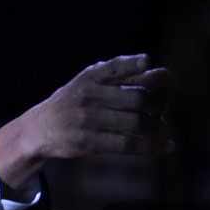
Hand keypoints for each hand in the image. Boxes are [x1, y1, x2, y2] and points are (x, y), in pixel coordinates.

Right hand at [0, 55, 172, 190]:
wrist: (41, 127)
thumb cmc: (77, 101)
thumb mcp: (94, 83)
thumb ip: (128, 77)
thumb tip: (165, 75)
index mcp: (90, 77)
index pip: (115, 67)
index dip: (133, 64)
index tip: (148, 62)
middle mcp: (88, 96)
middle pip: (135, 99)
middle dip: (156, 104)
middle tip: (161, 107)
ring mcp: (88, 121)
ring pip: (134, 123)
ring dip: (155, 125)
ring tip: (159, 124)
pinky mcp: (90, 143)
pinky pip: (128, 145)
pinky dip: (152, 146)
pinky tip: (167, 146)